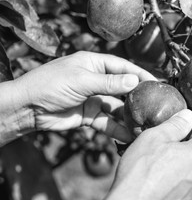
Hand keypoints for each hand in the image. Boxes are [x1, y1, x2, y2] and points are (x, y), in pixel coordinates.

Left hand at [13, 51, 155, 141]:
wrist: (27, 108)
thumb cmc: (51, 85)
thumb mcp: (82, 81)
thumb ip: (110, 83)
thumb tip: (135, 81)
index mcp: (94, 64)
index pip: (123, 67)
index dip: (140, 74)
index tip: (156, 83)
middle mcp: (96, 80)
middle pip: (123, 88)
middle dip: (138, 97)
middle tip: (156, 105)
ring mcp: (94, 99)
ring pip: (117, 108)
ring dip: (130, 115)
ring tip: (146, 123)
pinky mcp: (90, 116)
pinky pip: (107, 123)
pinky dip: (117, 129)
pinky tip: (129, 135)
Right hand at [85, 109, 191, 199]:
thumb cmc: (140, 172)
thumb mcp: (155, 137)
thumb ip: (175, 124)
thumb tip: (188, 116)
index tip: (179, 126)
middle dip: (185, 145)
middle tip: (163, 144)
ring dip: (180, 163)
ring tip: (157, 163)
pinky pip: (186, 186)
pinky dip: (176, 179)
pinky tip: (157, 180)